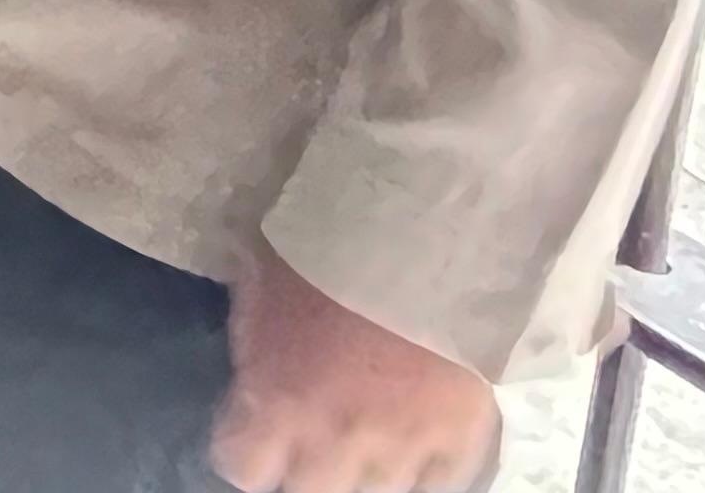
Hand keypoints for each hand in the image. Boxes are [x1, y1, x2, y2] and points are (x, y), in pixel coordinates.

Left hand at [213, 251, 497, 492]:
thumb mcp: (260, 279)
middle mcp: (337, 442)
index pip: (241, 467)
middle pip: (309, 489)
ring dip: (365, 463)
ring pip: (377, 490)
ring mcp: (404, 449)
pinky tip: (416, 436)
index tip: (253, 426)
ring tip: (368, 425)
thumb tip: (251, 367)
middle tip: (311, 426)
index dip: (244, 446)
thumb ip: (254, 339)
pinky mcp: (463, 440)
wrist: (428, 236)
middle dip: (304, 462)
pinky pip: (439, 482)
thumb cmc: (327, 245)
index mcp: (278, 403)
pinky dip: (425, 466)